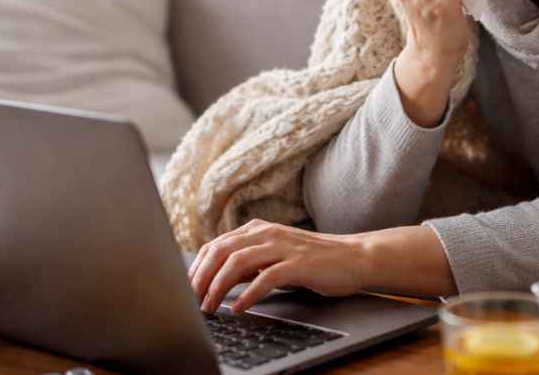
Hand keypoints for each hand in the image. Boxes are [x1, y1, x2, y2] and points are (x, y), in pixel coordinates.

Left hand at [187, 219, 366, 314]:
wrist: (352, 257)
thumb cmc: (312, 261)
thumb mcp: (274, 256)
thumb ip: (249, 263)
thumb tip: (217, 279)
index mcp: (258, 229)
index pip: (215, 245)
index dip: (197, 268)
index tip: (187, 289)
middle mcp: (266, 233)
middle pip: (221, 251)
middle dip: (201, 278)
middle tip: (192, 301)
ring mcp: (282, 246)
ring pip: (237, 262)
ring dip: (218, 287)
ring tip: (210, 307)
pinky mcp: (298, 264)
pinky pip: (265, 278)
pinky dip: (248, 295)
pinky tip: (239, 308)